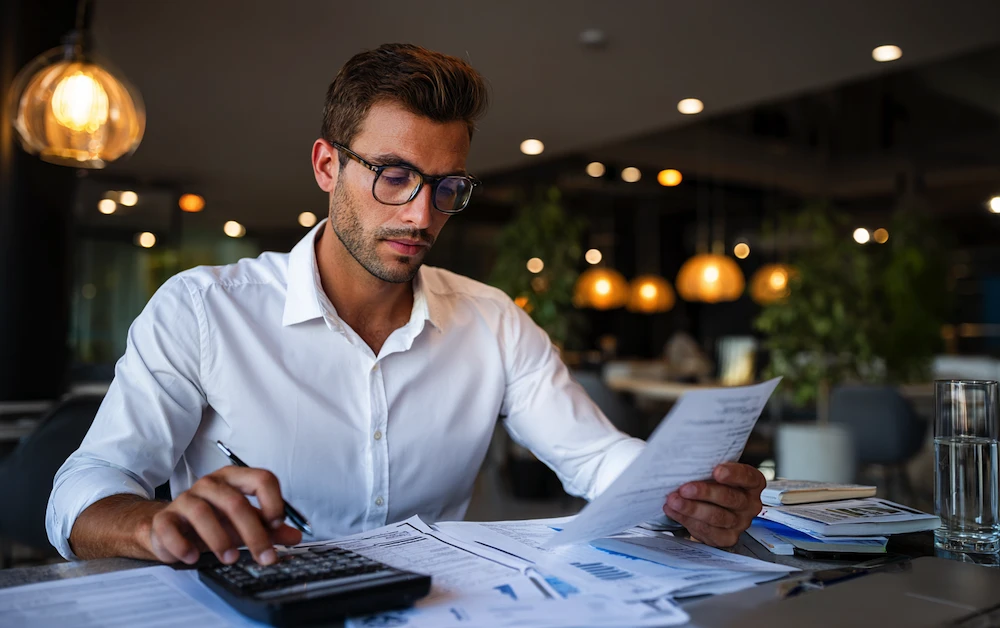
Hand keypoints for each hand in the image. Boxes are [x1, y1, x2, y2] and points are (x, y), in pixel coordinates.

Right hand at [144, 466, 301, 565]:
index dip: (273, 501)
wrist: (173, 527)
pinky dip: (182, 545)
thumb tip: (295, 536)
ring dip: (220, 540)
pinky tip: (193, 557)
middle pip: (235, 502)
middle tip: (264, 557)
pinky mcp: (165, 518)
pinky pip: (170, 529)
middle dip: (253, 533)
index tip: (278, 524)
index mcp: (235, 479)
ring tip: (231, 559)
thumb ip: (270, 528)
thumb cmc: (214, 520)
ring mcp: (185, 499)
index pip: (262, 478)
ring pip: (203, 513)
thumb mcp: (245, 522)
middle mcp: (210, 484)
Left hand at [662, 462, 764, 547]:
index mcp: (752, 483)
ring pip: (716, 517)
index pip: (748, 477)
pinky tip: (674, 511)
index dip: (733, 474)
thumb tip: (685, 462)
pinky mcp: (727, 538)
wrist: (709, 509)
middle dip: (705, 493)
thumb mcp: (715, 472)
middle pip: (730, 498)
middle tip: (684, 489)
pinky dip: (687, 519)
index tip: (717, 471)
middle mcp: (750, 504)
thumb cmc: (713, 484)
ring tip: (674, 501)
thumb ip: (708, 467)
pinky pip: (707, 530)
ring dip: (692, 509)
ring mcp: (740, 523)